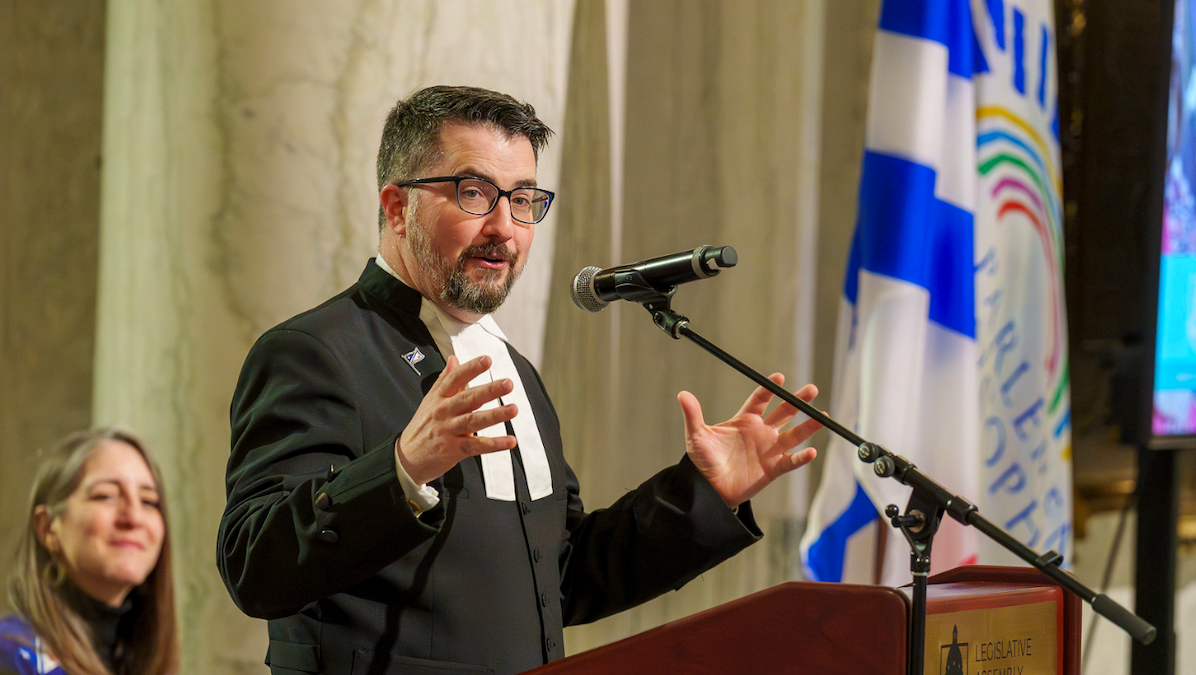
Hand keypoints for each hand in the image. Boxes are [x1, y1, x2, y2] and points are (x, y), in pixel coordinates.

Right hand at [398, 355, 517, 484]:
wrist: (406, 458)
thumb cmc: (422, 427)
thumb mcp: (429, 400)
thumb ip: (444, 379)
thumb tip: (454, 359)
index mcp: (439, 398)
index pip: (455, 379)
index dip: (471, 368)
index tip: (486, 360)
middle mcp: (444, 412)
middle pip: (467, 398)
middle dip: (489, 390)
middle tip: (507, 383)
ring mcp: (449, 431)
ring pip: (473, 421)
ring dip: (495, 415)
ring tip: (513, 409)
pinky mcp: (454, 450)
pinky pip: (476, 446)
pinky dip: (494, 444)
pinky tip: (509, 441)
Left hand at [678, 374, 820, 508]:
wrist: (709, 488)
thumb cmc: (703, 461)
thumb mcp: (697, 436)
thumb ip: (693, 415)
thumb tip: (682, 394)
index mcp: (744, 420)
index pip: (760, 400)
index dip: (769, 388)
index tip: (778, 378)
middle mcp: (761, 432)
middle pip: (784, 412)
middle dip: (797, 401)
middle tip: (811, 389)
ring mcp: (769, 450)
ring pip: (793, 435)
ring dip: (808, 426)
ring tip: (822, 416)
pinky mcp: (773, 468)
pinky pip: (790, 461)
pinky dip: (801, 458)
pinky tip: (810, 452)